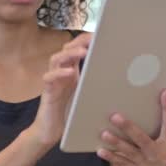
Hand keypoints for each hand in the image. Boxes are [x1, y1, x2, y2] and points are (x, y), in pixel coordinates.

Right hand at [26, 33, 91, 148]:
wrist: (51, 130)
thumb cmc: (70, 112)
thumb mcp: (86, 94)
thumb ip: (95, 83)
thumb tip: (119, 77)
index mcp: (71, 70)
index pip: (76, 48)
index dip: (86, 40)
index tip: (101, 35)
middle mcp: (61, 72)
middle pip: (66, 49)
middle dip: (80, 42)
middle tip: (93, 38)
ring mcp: (53, 80)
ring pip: (56, 59)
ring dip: (69, 54)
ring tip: (83, 52)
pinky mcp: (47, 91)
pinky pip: (49, 78)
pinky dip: (58, 73)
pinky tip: (69, 72)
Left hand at [97, 89, 165, 165]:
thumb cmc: (160, 157)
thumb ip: (159, 129)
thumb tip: (152, 102)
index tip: (165, 92)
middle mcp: (158, 154)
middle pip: (142, 139)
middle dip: (128, 127)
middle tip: (115, 116)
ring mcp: (147, 165)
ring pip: (129, 152)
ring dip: (116, 142)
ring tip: (104, 133)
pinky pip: (122, 164)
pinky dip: (111, 157)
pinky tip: (101, 150)